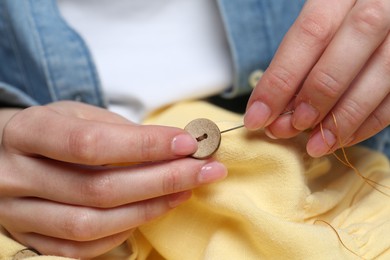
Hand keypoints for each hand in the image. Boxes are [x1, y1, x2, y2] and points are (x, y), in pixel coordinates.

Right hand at [0, 101, 226, 257]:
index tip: (185, 143)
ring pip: (91, 224)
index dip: (144, 146)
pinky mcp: (28, 238)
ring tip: (184, 191)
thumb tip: (175, 148)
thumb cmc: (49, 130)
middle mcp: (15, 176)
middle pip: (98, 189)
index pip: (90, 144)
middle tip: (203, 170)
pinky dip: (122, 232)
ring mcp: (18, 214)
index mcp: (27, 133)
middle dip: (162, 180)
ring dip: (148, 209)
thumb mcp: (77, 115)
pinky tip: (149, 212)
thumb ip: (120, 132)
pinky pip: (80, 248)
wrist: (4, 154)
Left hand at [244, 0, 389, 156]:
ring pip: (379, 76)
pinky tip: (342, 138)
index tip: (257, 116)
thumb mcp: (319, 25)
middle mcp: (378, 6)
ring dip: (342, 119)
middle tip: (290, 127)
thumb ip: (297, 60)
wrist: (385, 8)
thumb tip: (272, 110)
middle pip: (344, 54)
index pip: (309, 34)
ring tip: (316, 143)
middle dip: (312, 99)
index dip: (280, 80)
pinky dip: (369, 123)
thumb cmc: (341, 22)